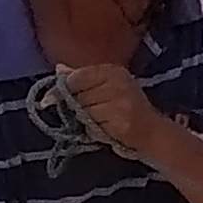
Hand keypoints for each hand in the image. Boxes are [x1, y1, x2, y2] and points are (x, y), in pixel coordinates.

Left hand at [59, 64, 175, 162]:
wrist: (153, 133)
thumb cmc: (128, 110)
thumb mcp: (108, 88)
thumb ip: (83, 78)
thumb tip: (59, 69)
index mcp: (113, 71)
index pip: (78, 76)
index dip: (62, 88)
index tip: (49, 99)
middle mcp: (118, 82)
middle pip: (78, 94)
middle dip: (75, 107)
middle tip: (87, 114)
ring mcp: (120, 101)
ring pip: (83, 110)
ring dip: (85, 120)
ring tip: (101, 121)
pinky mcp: (120, 120)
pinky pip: (92, 125)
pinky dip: (93, 130)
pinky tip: (106, 129)